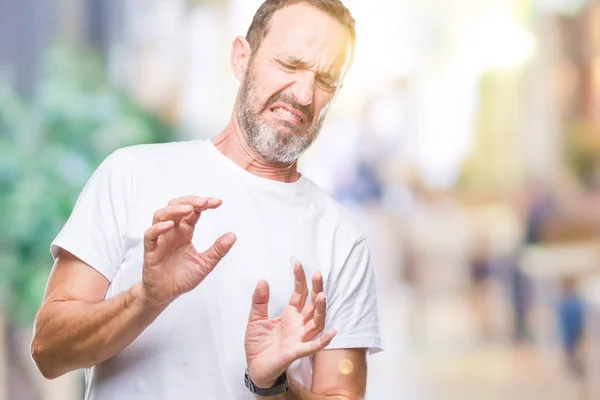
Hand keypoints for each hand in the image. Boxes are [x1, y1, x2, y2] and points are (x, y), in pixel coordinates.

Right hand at [141, 195, 235, 306]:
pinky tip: (170, 225)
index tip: (218, 202)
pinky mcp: (150, 250)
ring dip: (174, 209)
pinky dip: (158, 228)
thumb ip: (218, 250)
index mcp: (185, 232)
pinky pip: (150, 235)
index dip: (204, 204)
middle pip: (176, 206)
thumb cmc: (182, 277)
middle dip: (189, 200)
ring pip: (161, 215)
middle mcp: (172, 232)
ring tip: (188, 209)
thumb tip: (233, 235)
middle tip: (204, 202)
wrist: (166, 294)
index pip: (193, 211)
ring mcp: (160, 239)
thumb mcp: (205, 264)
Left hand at [244, 262, 335, 387]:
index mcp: (290, 315)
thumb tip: (262, 281)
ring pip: (316, 322)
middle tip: (318, 274)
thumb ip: (260, 301)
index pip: (299, 294)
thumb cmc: (258, 344)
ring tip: (322, 296)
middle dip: (316, 289)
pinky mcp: (296, 352)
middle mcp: (298, 324)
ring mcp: (299, 338)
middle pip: (311, 304)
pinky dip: (323, 340)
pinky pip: (312, 346)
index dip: (300, 279)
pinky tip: (332, 332)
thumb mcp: (255, 318)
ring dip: (320, 310)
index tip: (298, 264)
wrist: (255, 367)